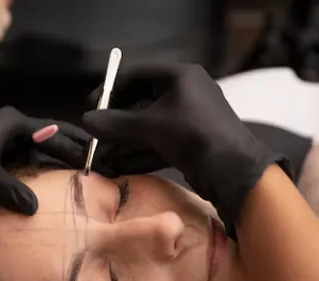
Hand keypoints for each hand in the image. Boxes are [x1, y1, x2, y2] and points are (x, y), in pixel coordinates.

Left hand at [0, 107, 89, 241]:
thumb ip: (13, 191)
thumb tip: (35, 209)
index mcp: (11, 122)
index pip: (52, 133)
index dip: (72, 146)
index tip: (93, 158)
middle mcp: (8, 125)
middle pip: (46, 134)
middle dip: (68, 145)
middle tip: (93, 157)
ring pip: (34, 146)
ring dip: (51, 155)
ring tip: (75, 167)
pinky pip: (22, 156)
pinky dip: (35, 164)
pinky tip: (45, 177)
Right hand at [83, 63, 290, 234]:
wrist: (232, 168)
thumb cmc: (191, 134)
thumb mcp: (149, 125)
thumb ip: (114, 123)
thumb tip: (85, 121)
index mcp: (180, 76)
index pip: (136, 75)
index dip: (110, 90)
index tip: (91, 107)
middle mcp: (186, 92)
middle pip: (142, 102)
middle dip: (117, 121)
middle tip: (96, 134)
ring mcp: (190, 118)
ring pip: (150, 125)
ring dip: (125, 141)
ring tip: (102, 155)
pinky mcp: (192, 142)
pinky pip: (160, 142)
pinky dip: (141, 152)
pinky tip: (119, 165)